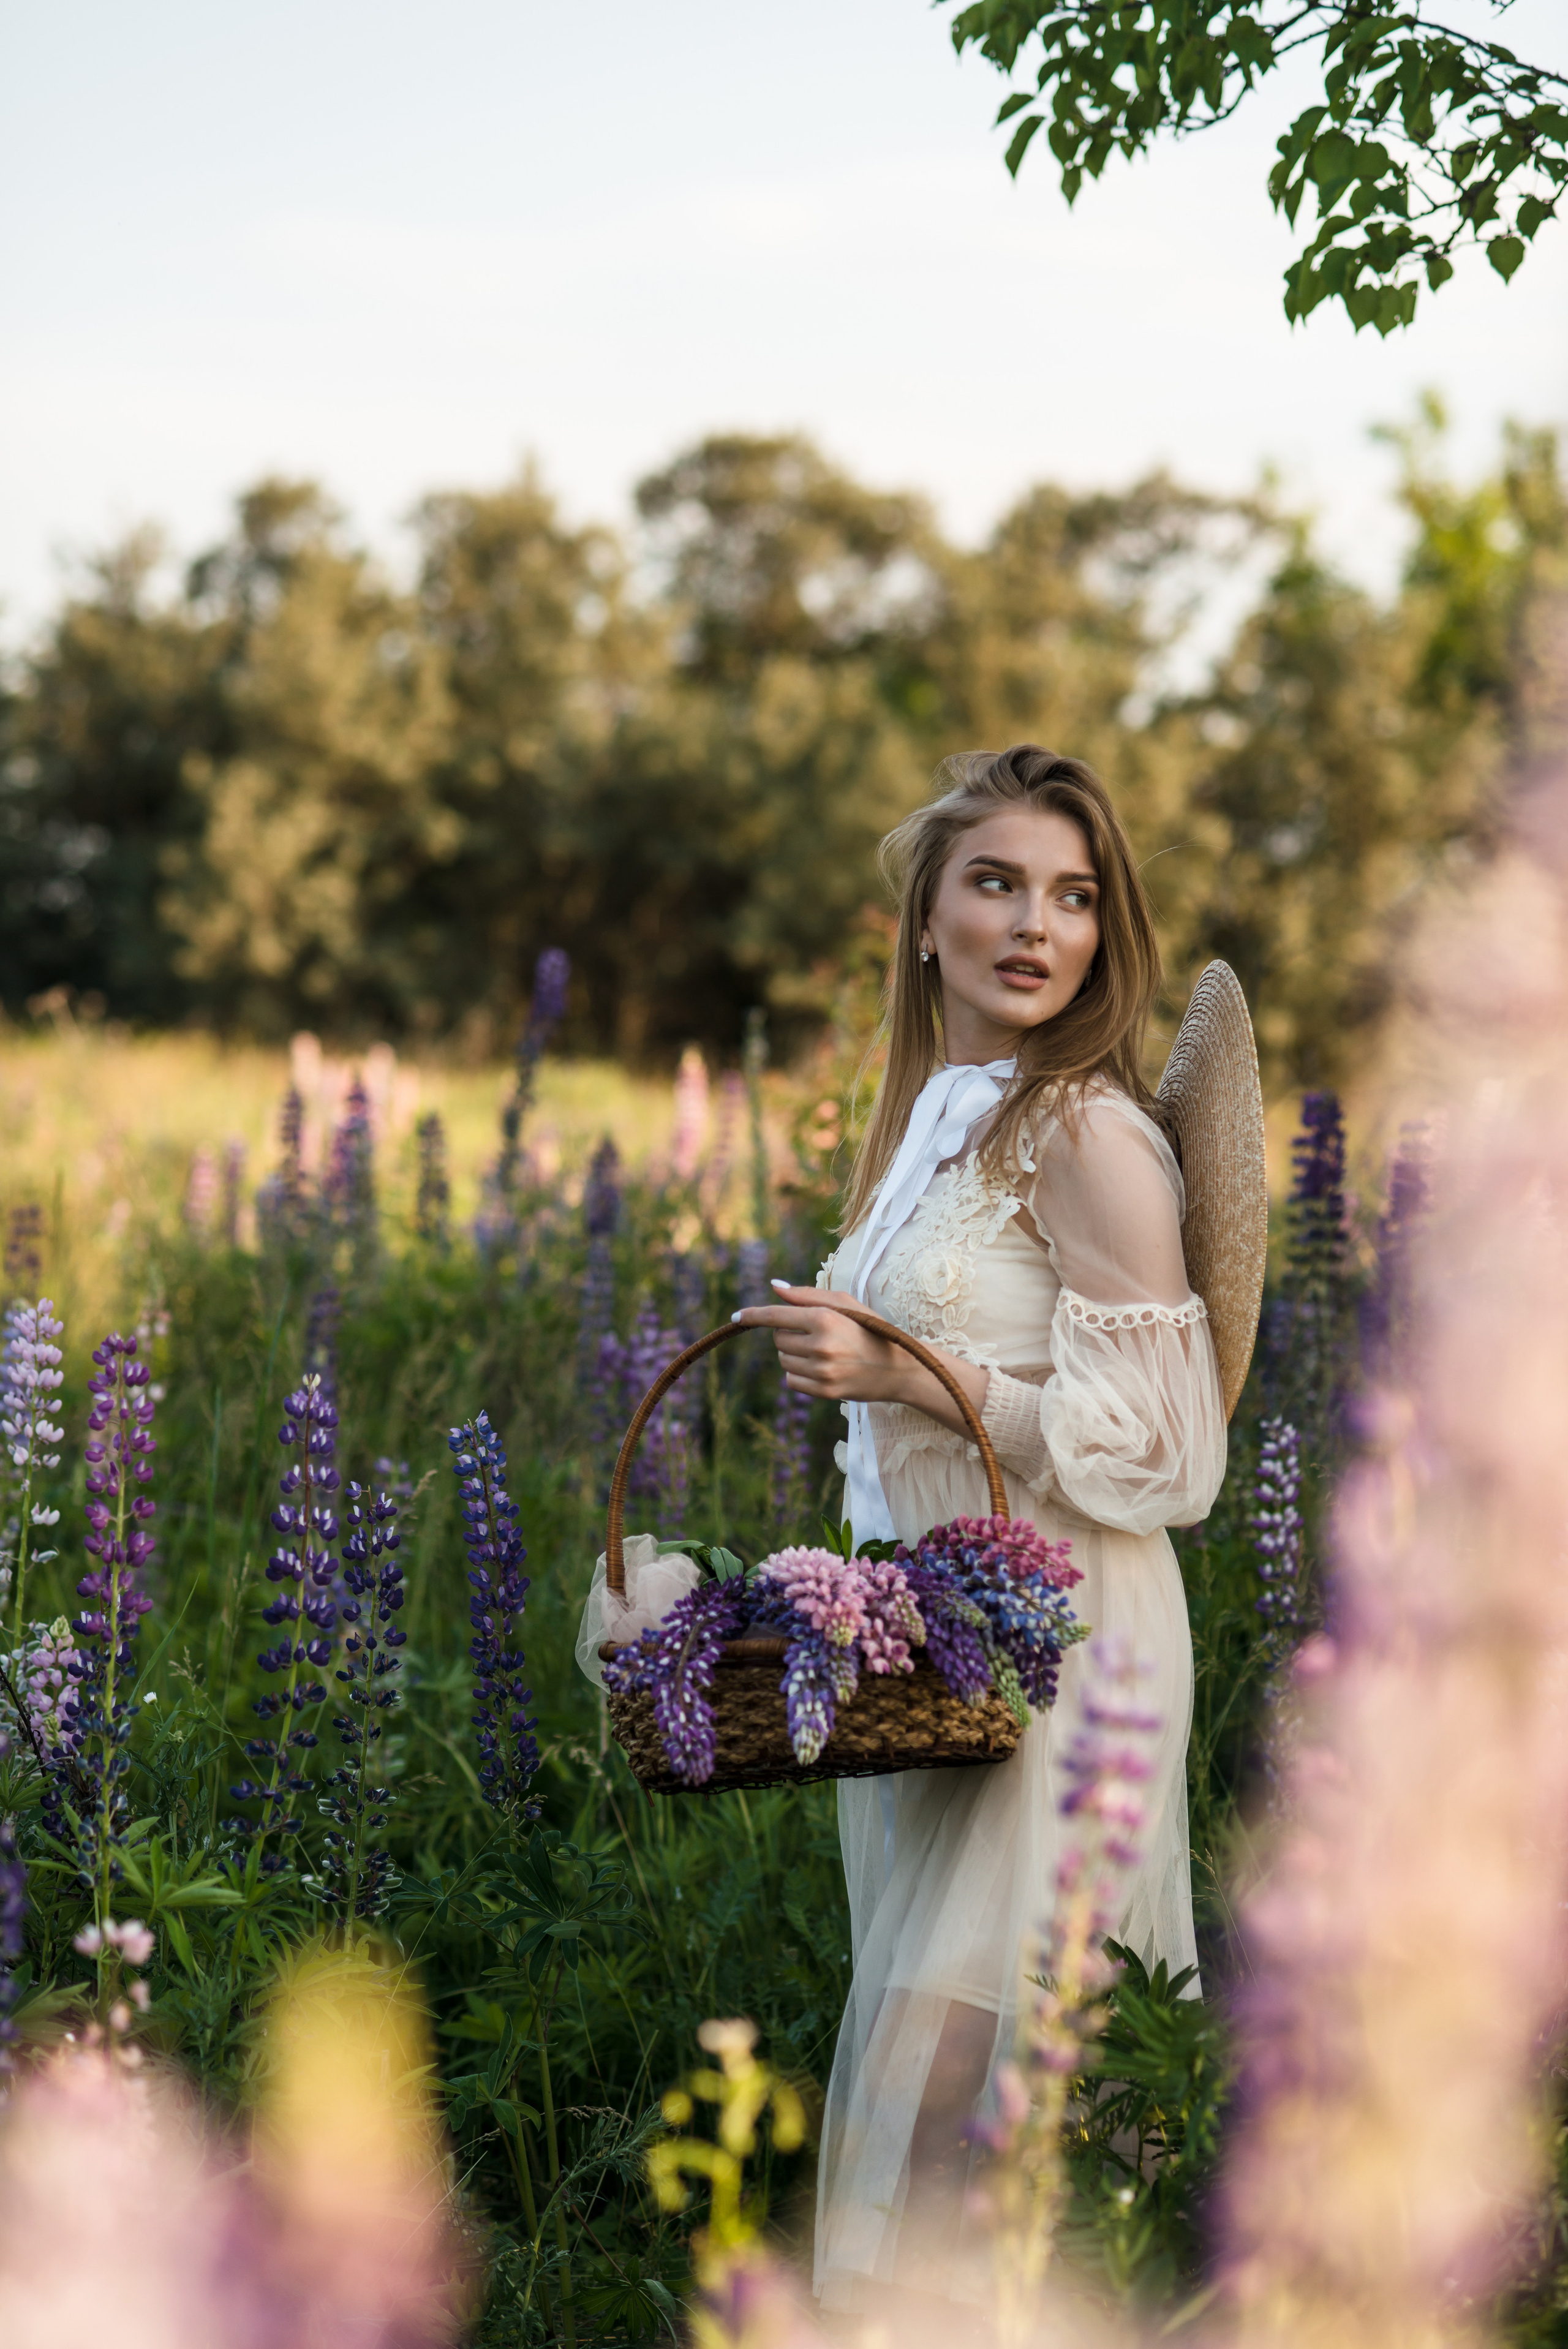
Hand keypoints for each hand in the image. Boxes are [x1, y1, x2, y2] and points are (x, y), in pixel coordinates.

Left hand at [732, 1284, 989, 1437]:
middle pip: (779, 1339)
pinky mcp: (825, 1392)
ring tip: (822, 1351)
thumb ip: (807, 1295)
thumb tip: (774, 1286)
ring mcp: (822, 1372)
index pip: (777, 1316)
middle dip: (790, 1334)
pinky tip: (822, 1368)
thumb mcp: (846, 1303)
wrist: (899, 1368)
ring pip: (784, 1360)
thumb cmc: (872, 1329)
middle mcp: (821, 1345)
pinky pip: (791, 1381)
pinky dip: (799, 1374)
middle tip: (816, 1334)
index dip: (754, 1315)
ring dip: (794, 1354)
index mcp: (825, 1319)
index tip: (737, 1316)